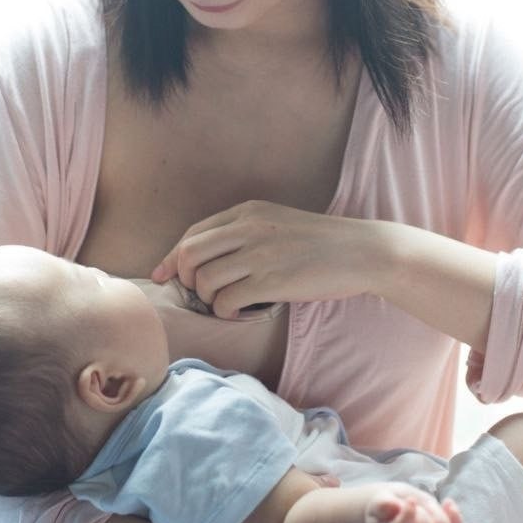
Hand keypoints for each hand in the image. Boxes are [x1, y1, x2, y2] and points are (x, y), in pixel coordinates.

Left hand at [151, 200, 384, 318]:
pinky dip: (226, 311)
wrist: (361, 252)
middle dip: (184, 279)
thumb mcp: (277, 223)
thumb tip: (202, 259)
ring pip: (205, 280)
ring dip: (208, 298)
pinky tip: (241, 310)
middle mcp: (249, 228)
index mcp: (248, 212)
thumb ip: (243, 234)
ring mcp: (260, 254)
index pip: (193, 234)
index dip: (171, 257)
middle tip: (200, 293)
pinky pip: (227, 301)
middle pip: (189, 255)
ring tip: (227, 302)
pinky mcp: (272, 281)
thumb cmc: (319, 242)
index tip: (162, 275)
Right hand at [365, 484, 461, 522]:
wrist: (396, 510)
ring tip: (429, 503)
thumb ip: (383, 504)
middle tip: (417, 502)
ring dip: (439, 516)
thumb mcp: (379, 499)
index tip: (410, 500)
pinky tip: (448, 502)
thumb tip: (392, 506)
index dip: (406, 518)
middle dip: (424, 517)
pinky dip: (455, 519)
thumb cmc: (386, 503)